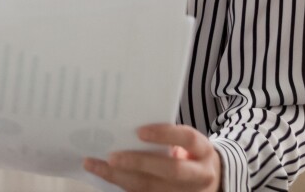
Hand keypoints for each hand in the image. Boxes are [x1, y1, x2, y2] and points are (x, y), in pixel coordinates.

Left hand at [83, 124, 221, 191]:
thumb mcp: (187, 142)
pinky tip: (103, 174)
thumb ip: (166, 133)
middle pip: (171, 170)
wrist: (209, 179)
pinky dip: (121, 185)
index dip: (165, 134)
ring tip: (95, 164)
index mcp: (204, 151)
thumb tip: (127, 119)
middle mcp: (200, 175)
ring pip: (152, 188)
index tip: (139, 131)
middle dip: (139, 162)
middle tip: (112, 156)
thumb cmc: (189, 152)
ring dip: (120, 177)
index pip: (188, 139)